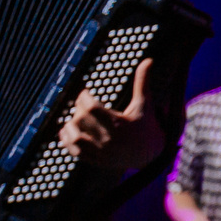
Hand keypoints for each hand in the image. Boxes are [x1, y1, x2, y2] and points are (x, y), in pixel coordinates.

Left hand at [58, 57, 164, 171]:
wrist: (152, 156)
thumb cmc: (147, 126)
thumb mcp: (145, 104)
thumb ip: (142, 82)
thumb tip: (148, 60)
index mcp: (120, 124)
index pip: (90, 107)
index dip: (83, 97)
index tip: (85, 93)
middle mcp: (109, 139)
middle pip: (80, 120)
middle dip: (77, 110)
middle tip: (82, 105)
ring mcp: (102, 152)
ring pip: (75, 138)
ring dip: (70, 127)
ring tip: (75, 119)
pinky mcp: (97, 161)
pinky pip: (76, 152)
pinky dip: (68, 141)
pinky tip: (69, 132)